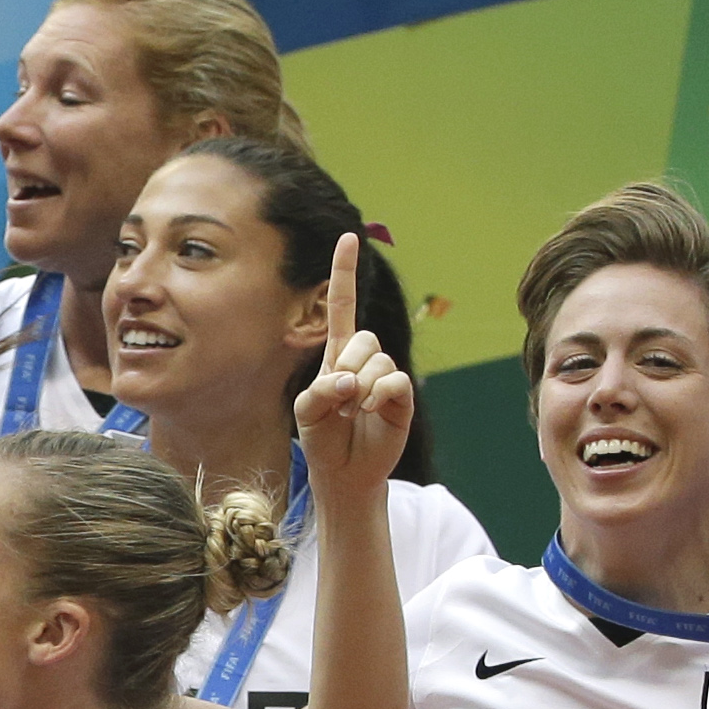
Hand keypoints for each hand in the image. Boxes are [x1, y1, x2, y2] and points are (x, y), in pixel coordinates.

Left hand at [289, 230, 416, 494]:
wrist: (343, 472)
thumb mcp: (307, 410)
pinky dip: (379, 393)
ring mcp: (386, 377)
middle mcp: (366, 359)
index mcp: (338, 354)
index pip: (344, 304)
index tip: (349, 236)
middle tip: (339, 399)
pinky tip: (370, 409)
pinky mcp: (402, 397)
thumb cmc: (323, 437)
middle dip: (347, 366)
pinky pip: (395, 380)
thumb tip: (351, 380)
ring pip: (379, 360)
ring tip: (352, 412)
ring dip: (360, 388)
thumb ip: (320, 391)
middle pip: (363, 337)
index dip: (346, 271)